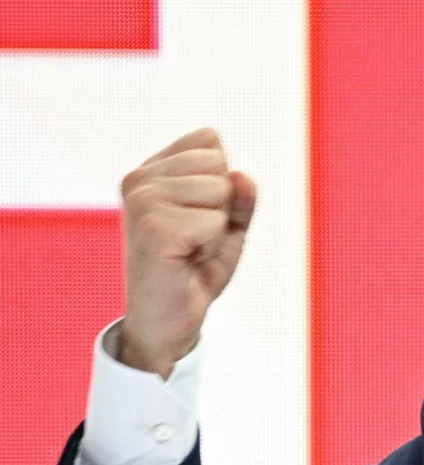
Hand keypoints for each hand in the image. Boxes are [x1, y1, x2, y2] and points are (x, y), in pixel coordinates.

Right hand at [117, 128, 256, 377]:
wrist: (169, 323)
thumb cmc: (194, 270)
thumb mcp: (228, 226)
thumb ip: (241, 197)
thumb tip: (242, 175)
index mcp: (151, 171)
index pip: (210, 141)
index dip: (223, 184)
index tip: (200, 217)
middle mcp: (139, 179)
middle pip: (219, 164)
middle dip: (222, 207)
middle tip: (196, 239)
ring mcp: (142, 201)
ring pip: (220, 191)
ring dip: (217, 229)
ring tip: (190, 250)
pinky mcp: (153, 228)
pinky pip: (216, 221)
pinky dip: (212, 246)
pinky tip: (186, 261)